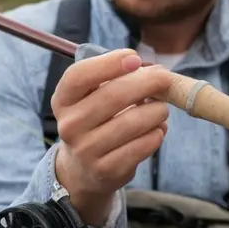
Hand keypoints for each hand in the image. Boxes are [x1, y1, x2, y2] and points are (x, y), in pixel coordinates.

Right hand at [52, 49, 171, 225]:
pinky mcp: (108, 170)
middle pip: (113, 95)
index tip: (135, 57)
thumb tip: (155, 71)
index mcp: (63, 100)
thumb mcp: (93, 97)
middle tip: (165, 78)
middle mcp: (70, 125)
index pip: (79, 76)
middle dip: (147, 82)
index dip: (109, 63)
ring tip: (160, 108)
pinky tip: (155, 129)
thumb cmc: (96, 120)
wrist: (83, 169)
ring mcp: (87, 150)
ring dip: (157, 110)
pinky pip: (144, 144)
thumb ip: (117, 78)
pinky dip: (157, 133)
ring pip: (134, 121)